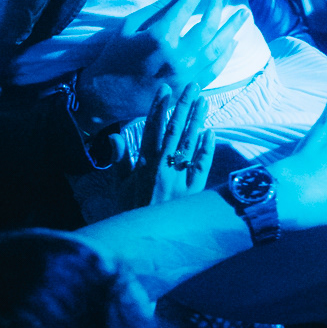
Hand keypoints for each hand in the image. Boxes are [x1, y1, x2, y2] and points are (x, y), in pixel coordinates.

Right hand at [79, 0, 245, 125]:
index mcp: (160, 39)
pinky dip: (225, 55)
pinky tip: (232, 42)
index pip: (185, 10)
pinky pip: (213, 70)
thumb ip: (157, 10)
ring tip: (244, 15)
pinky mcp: (188, 89)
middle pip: (207, 29)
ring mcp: (186, 76)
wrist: (107, 95)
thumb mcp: (129, 26)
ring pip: (217, 49)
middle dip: (218, 8)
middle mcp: (177, 57)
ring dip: (232, 30)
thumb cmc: (114, 57)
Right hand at [124, 84, 214, 208]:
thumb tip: (116, 136)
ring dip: (196, 120)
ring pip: (189, 143)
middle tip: (191, 85)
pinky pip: (201, 167)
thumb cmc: (131, 213)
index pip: (152, 129)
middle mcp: (162, 168)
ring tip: (203, 100)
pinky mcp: (192, 192)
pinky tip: (210, 133)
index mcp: (144, 165)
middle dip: (182, 106)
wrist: (145, 241)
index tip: (165, 89)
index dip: (159, 107)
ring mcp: (179, 179)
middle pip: (174, 130)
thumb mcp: (120, 187)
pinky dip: (206, 149)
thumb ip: (120, 160)